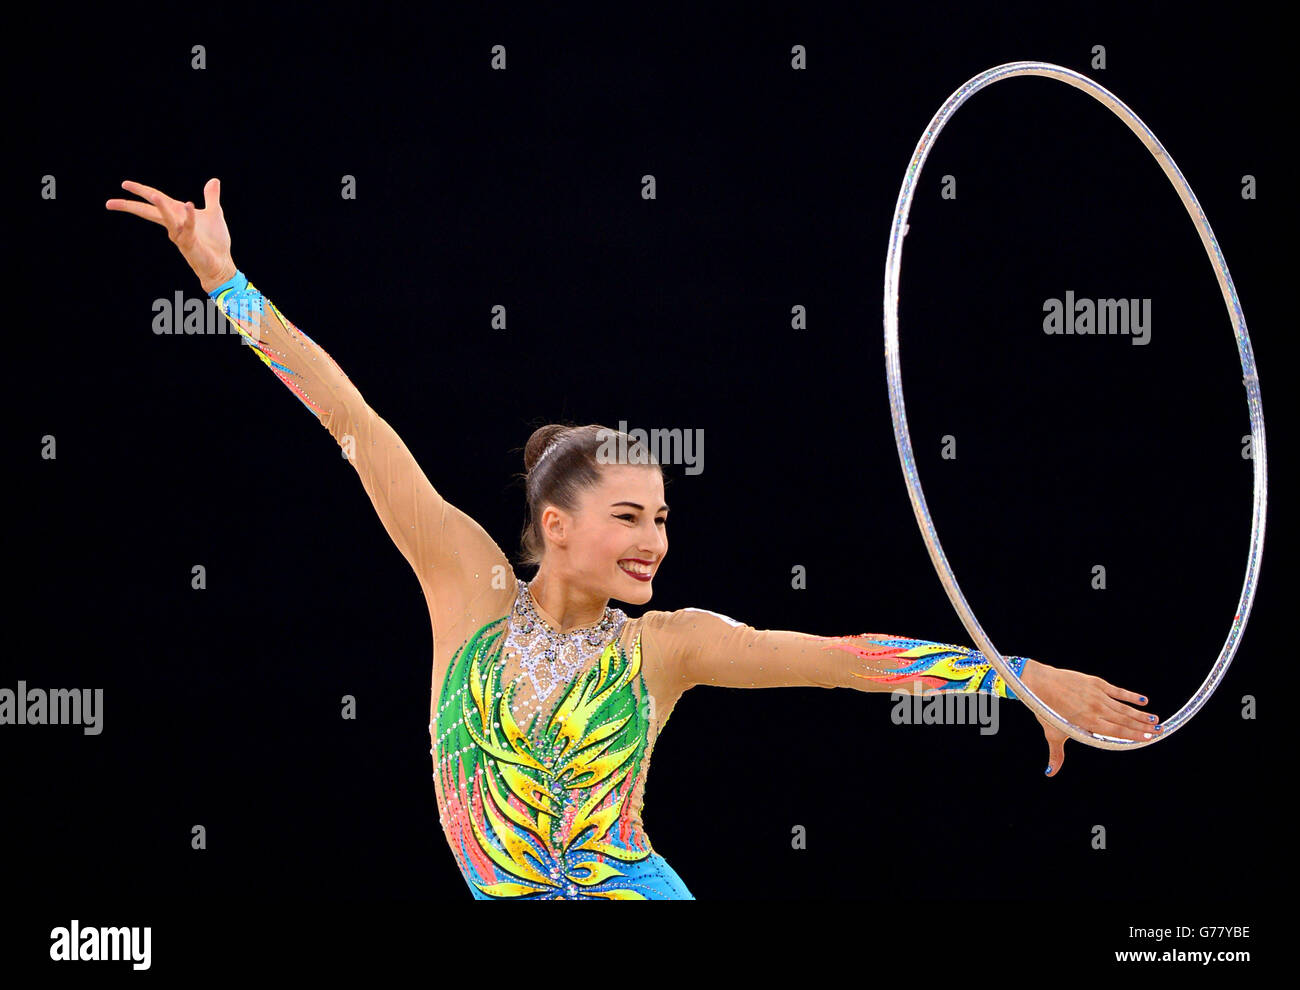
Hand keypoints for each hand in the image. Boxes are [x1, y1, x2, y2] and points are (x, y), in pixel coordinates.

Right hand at [106, 178, 236, 291]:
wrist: (221, 263)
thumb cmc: (215, 241)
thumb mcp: (214, 214)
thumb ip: (211, 197)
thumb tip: (214, 180)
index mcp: (177, 214)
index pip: (155, 199)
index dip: (141, 191)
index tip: (124, 184)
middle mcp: (174, 224)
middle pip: (149, 211)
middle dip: (131, 206)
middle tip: (110, 203)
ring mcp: (180, 234)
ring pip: (167, 219)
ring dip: (162, 207)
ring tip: (154, 195)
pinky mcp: (190, 243)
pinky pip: (188, 227)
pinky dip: (189, 217)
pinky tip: (189, 204)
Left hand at [1018, 660, 1159, 776]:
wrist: (1039, 682)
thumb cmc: (1044, 709)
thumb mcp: (1052, 733)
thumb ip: (1057, 754)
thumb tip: (1050, 773)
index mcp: (1087, 723)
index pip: (1116, 731)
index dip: (1134, 735)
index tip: (1149, 738)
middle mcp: (1095, 709)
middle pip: (1124, 720)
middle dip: (1143, 726)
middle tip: (1160, 731)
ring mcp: (1097, 695)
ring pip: (1123, 707)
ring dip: (1140, 714)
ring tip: (1155, 719)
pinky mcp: (1096, 683)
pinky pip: (1117, 691)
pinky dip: (1131, 696)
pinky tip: (1144, 701)